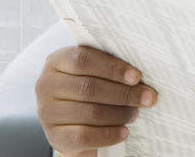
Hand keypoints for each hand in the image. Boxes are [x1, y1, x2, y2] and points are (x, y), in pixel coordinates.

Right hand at [35, 45, 157, 156]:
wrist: (73, 121)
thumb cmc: (90, 88)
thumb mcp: (94, 72)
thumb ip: (110, 67)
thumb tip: (141, 76)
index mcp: (57, 61)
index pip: (84, 59)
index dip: (113, 68)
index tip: (137, 76)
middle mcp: (46, 85)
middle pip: (89, 88)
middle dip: (124, 93)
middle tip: (148, 98)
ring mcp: (46, 112)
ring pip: (89, 112)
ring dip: (119, 114)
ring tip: (136, 113)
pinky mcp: (53, 136)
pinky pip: (83, 136)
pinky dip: (108, 134)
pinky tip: (124, 132)